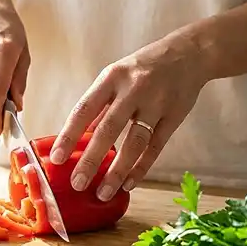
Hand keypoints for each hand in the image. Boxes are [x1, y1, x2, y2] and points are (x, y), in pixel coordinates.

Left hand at [49, 34, 207, 200]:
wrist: (190, 53)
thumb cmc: (144, 67)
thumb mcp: (116, 75)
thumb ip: (100, 105)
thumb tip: (78, 136)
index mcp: (112, 77)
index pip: (85, 109)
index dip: (69, 135)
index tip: (56, 158)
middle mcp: (133, 89)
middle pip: (109, 128)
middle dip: (91, 159)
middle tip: (77, 183)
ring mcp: (156, 103)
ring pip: (134, 142)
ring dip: (117, 170)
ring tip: (103, 192)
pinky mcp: (174, 116)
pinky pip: (155, 147)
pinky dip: (141, 168)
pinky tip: (128, 184)